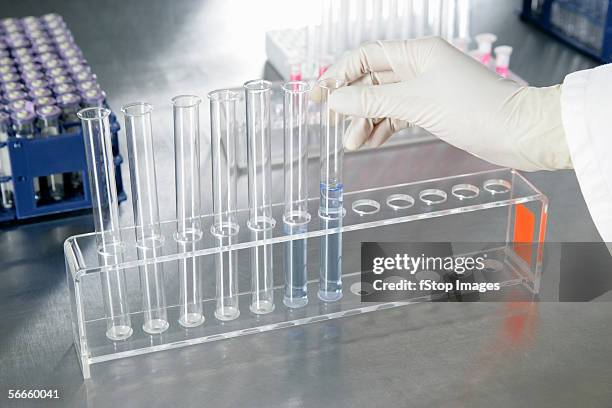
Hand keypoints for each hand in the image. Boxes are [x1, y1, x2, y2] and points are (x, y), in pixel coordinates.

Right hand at [313, 37, 571, 170]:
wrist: (516, 132)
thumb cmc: (475, 108)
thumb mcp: (415, 103)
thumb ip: (371, 102)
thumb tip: (335, 101)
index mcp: (416, 52)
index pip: (365, 57)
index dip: (338, 75)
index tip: (318, 94)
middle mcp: (419, 66)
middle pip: (371, 80)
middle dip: (350, 102)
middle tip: (330, 123)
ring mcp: (426, 88)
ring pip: (383, 101)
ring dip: (365, 121)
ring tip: (351, 142)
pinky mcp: (432, 109)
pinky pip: (398, 115)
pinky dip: (382, 128)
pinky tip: (369, 141)